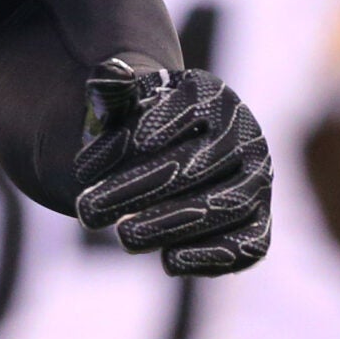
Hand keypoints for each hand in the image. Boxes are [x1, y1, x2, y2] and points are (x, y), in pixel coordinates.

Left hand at [74, 58, 273, 276]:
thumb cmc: (136, 123)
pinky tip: (170, 262)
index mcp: (209, 93)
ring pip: (222, 207)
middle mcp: (244, 133)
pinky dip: (212, 256)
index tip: (80, 170)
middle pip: (193, 165)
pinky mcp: (259, 220)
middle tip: (88, 211)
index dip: (124, 143)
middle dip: (136, 191)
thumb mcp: (118, 102)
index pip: (169, 117)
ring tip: (123, 237)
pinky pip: (247, 243)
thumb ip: (110, 91)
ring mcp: (257, 178)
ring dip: (170, 225)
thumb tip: (111, 76)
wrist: (166, 150)